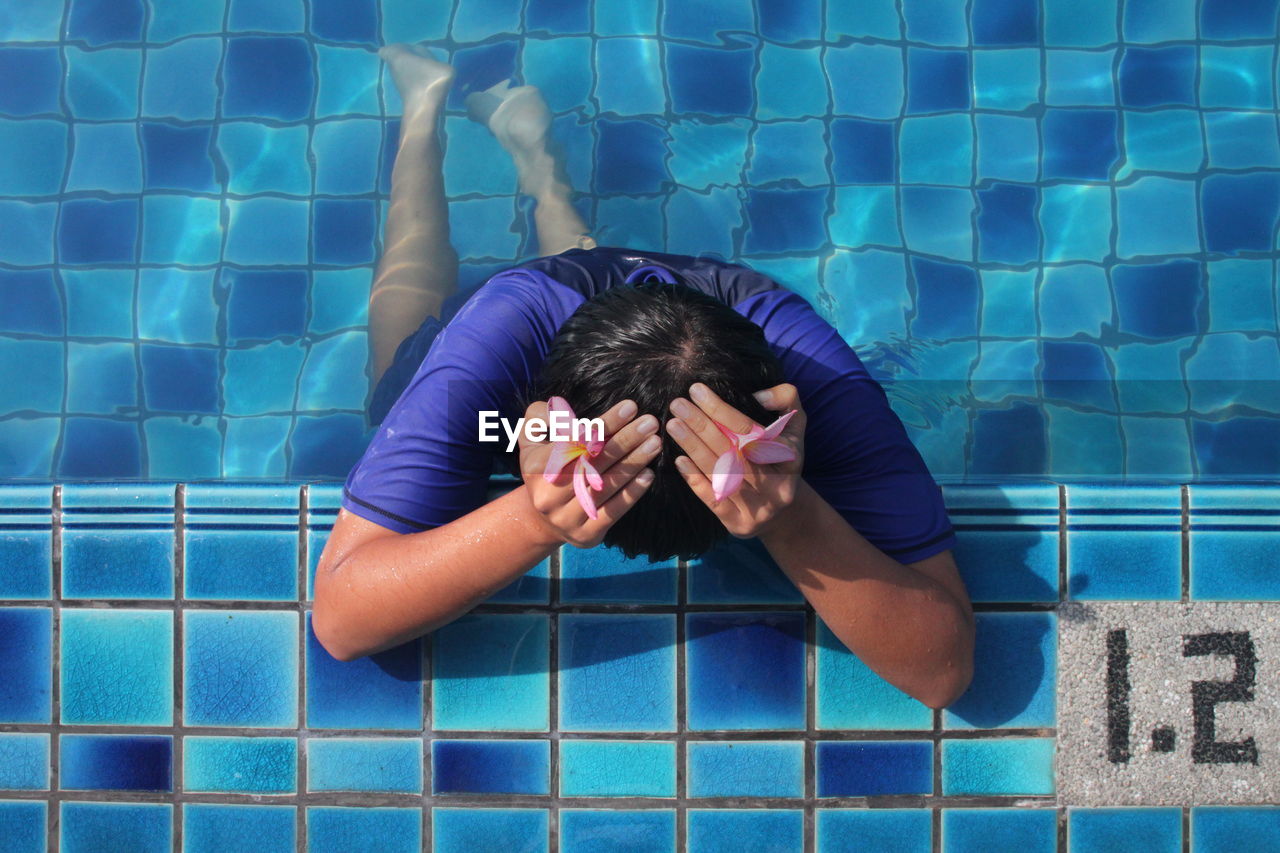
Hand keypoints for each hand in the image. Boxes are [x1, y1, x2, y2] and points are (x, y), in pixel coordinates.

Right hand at [516, 398, 661, 548]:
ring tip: (654, 444)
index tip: (631, 407)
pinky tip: (648, 475)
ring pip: (606, 485)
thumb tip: (558, 408)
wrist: (543, 519)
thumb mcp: (530, 440)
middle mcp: (549, 494)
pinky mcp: (585, 534)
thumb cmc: (546, 468)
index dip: (605, 423)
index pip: (577, 441)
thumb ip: (539, 417)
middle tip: (650, 423)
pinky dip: (632, 492)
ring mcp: (567, 517)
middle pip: (594, 462)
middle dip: (625, 440)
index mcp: (536, 467)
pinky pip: (613, 511)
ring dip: (634, 462)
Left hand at [665, 382, 805, 538]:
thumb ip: (784, 399)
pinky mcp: (739, 524)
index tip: (697, 391)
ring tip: (673, 424)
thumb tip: (757, 395)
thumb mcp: (793, 426)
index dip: (722, 410)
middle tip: (678, 405)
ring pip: (720, 473)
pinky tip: (679, 459)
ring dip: (693, 447)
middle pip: (732, 452)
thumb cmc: (780, 458)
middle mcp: (776, 485)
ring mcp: (758, 508)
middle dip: (702, 425)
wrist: (784, 512)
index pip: (751, 431)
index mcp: (789, 458)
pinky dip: (694, 478)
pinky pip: (713, 499)